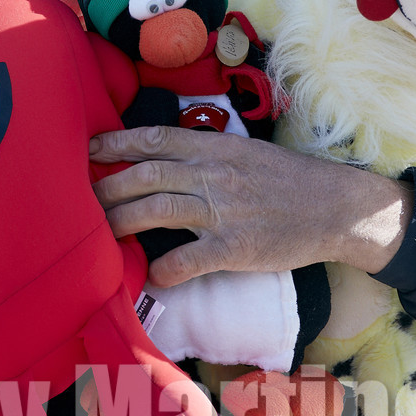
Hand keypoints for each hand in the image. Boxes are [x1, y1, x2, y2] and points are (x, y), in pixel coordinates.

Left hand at [89, 125, 412, 285]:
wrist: (334, 208)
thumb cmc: (286, 180)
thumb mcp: (243, 152)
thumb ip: (203, 155)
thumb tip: (159, 159)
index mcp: (215, 147)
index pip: (154, 139)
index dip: (116, 144)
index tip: (87, 150)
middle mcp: (213, 174)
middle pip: (146, 176)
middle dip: (107, 186)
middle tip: (81, 200)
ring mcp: (224, 211)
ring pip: (158, 211)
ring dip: (122, 222)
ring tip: (100, 233)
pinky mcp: (236, 248)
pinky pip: (188, 259)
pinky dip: (164, 270)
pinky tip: (151, 276)